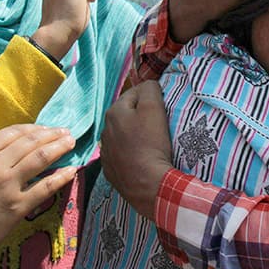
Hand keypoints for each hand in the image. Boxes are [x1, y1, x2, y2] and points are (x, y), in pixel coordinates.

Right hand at [0, 125, 76, 268]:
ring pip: (41, 158)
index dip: (34, 128)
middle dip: (52, 134)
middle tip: (66, 131)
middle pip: (31, 142)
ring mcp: (8, 185)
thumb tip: (9, 149)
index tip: (45, 128)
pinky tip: (71, 169)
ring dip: (60, 147)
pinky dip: (61, 176)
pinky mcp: (18, 206)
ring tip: (71, 142)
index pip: (14, 132)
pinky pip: (46, 186)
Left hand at [101, 81, 173, 220]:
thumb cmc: (151, 143)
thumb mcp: (154, 108)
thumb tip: (148, 85)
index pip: (134, 93)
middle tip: (159, 125)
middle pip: (128, 115)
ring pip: (123, 135)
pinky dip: (131, 153)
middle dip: (141, 116)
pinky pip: (123, 154)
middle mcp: (105, 130)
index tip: (163, 107)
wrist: (147, 184)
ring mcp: (106, 152)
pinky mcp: (111, 170)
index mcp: (114, 113)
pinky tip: (142, 158)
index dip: (151, 97)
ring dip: (135, 134)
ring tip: (151, 143)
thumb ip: (150, 88)